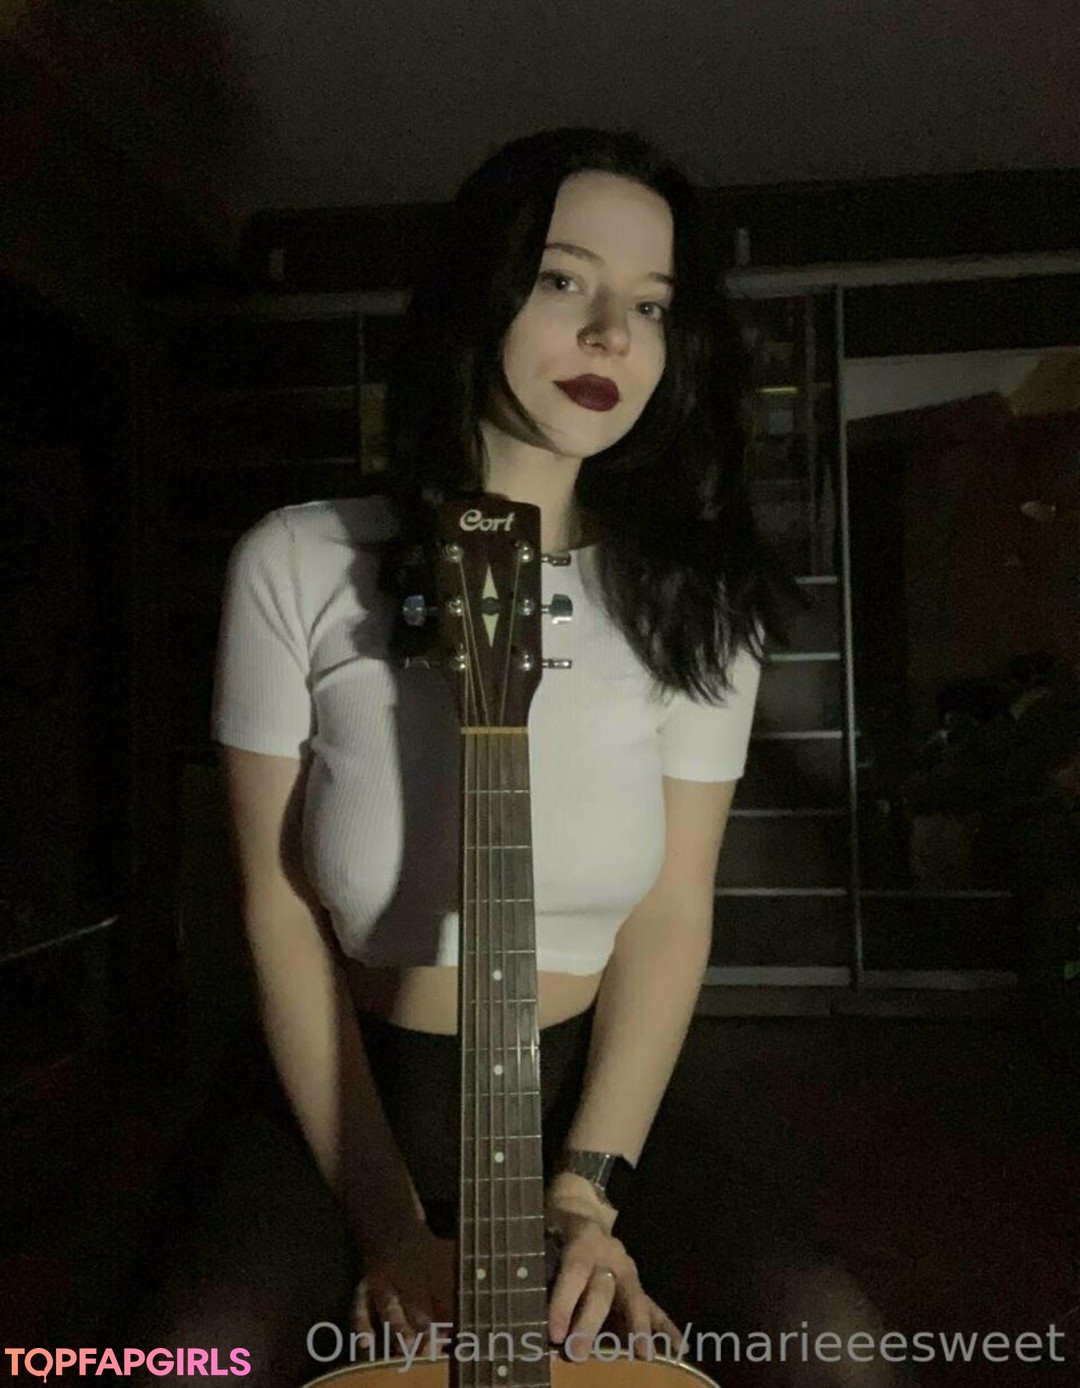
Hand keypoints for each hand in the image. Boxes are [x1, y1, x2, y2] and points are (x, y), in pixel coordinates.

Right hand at [351, 1220, 454, 1358]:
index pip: (444, 1290)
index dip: (451, 1312)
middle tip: (434, 1347)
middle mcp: (406, 1271)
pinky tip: (366, 1343)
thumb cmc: (429, 1252)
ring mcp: (383, 1279)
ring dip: (398, 1326)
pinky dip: (361, 1324)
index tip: (458, 1332)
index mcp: (433, 1263)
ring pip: (389, 1305)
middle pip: (417, 1301)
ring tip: (408, 1347)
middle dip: (426, 1325)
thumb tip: (472, 1322)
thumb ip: (460, 1282)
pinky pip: (359, 1306)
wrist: (390, 1224)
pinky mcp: (364, 1286)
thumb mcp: (449, 1256)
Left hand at [544, 1181, 683, 1361]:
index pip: (575, 1269)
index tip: (555, 1333)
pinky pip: (653, 1305)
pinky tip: (679, 1349)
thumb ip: (535, 1260)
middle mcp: (609, 1253)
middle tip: (578, 1355)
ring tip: (643, 1356)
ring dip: (637, 1328)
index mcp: (582, 1238)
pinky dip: (666, 1327)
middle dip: (590, 1324)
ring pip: (633, 1298)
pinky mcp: (635, 1283)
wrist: (580, 1206)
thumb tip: (519, 1299)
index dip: (565, 1300)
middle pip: (602, 1290)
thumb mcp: (538, 1230)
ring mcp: (627, 1269)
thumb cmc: (553, 1224)